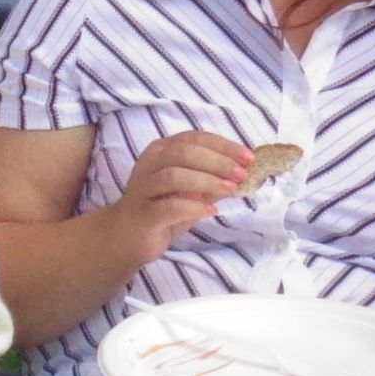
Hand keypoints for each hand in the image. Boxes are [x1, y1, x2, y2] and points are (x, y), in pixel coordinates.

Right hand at [117, 131, 269, 258]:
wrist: (126, 237)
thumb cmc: (161, 208)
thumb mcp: (191, 189)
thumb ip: (211, 177)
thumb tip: (243, 171)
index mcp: (161, 150)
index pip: (194, 138)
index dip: (223, 145)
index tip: (248, 157)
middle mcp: (149, 164)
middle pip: (184, 153)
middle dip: (218, 162)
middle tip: (241, 175)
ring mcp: (143, 188)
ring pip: (174, 176)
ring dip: (207, 181)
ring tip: (230, 190)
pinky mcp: (143, 214)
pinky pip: (168, 207)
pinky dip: (193, 207)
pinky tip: (210, 211)